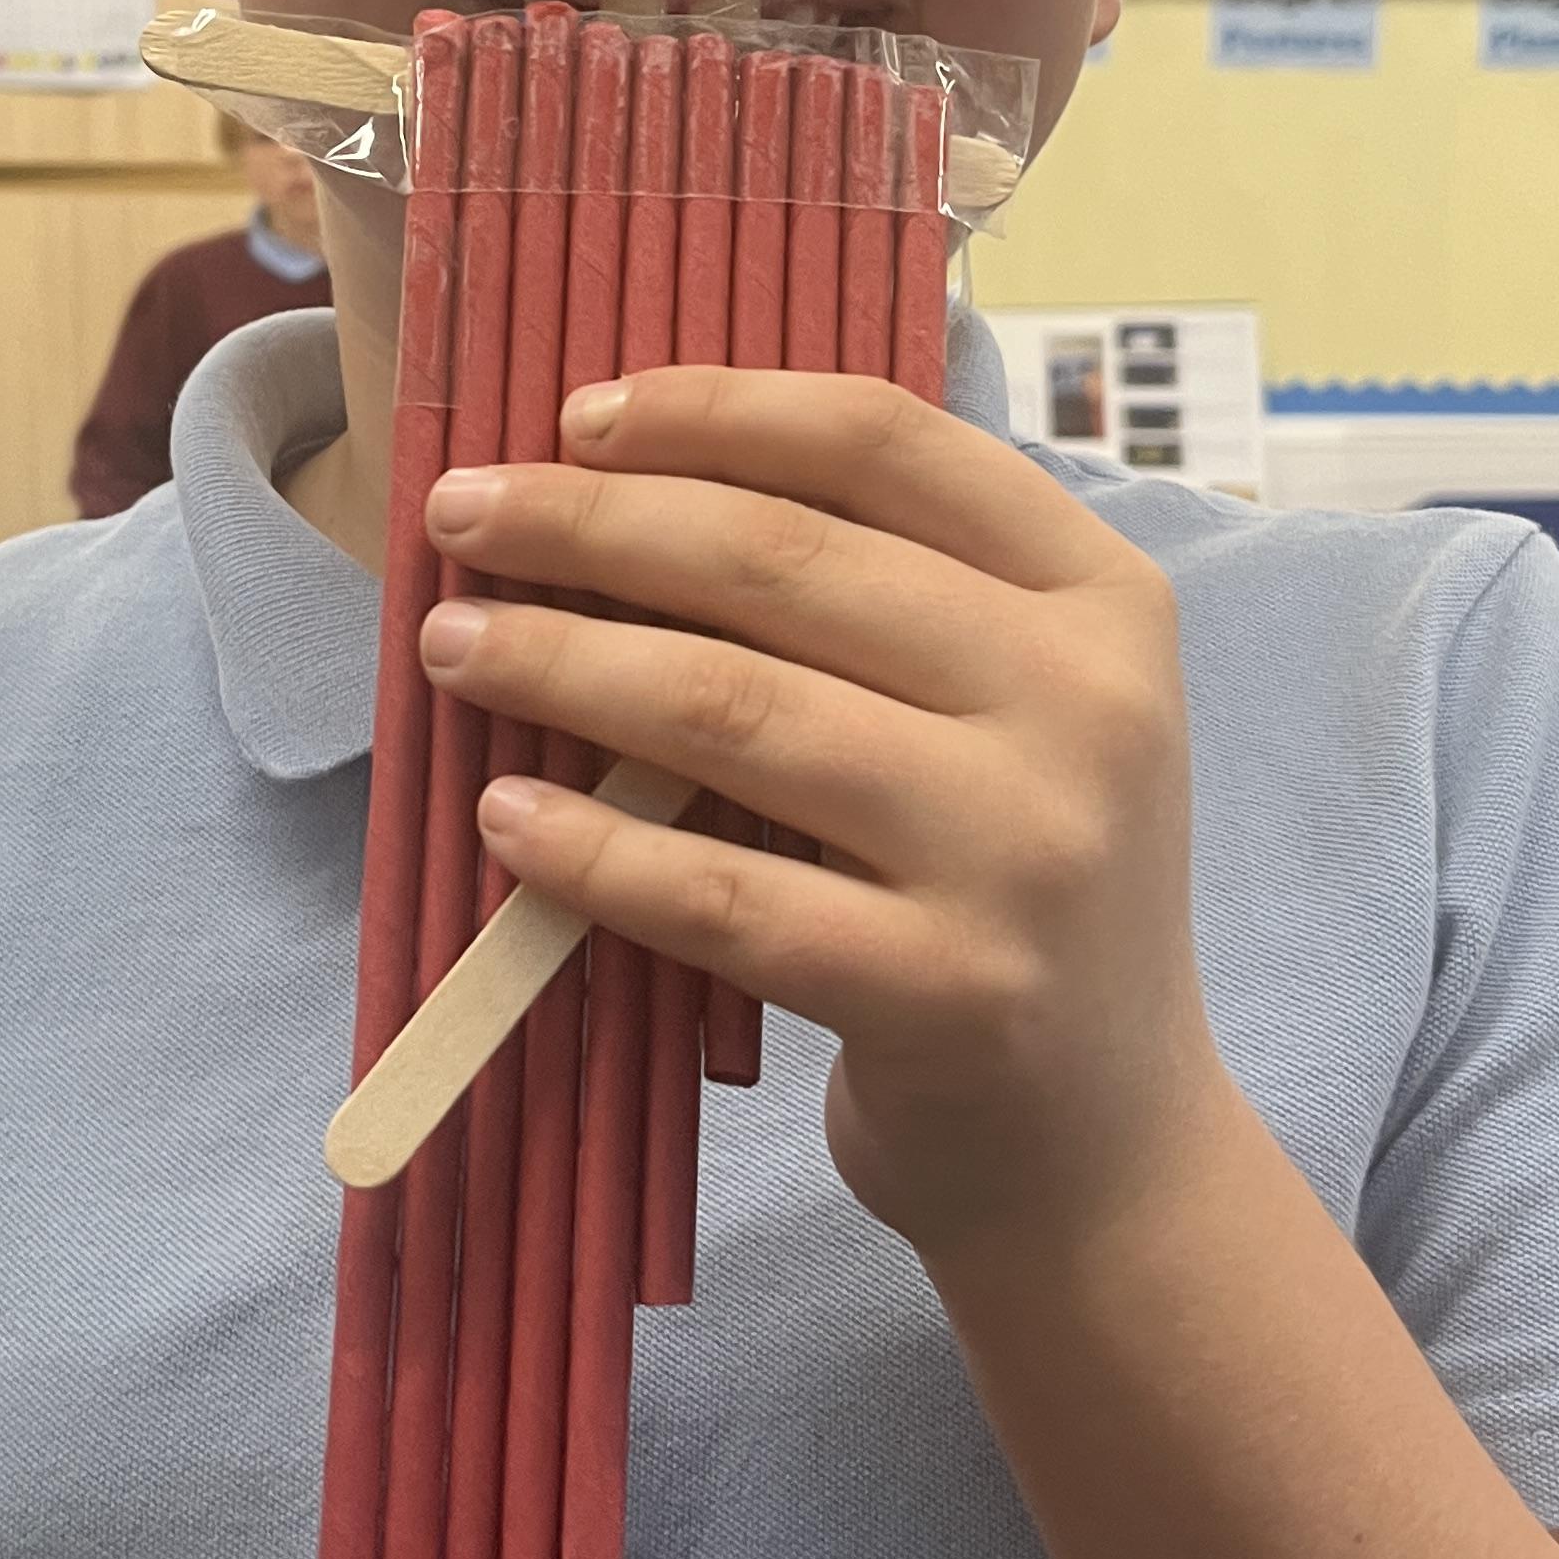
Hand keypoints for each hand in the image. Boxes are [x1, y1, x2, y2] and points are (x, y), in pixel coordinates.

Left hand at [415, 367, 1223, 1262]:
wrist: (1101, 1147)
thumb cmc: (1007, 890)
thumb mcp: (1011, 715)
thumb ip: (881, 600)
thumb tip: (621, 485)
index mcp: (1101, 600)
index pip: (886, 444)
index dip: (714, 410)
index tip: (575, 417)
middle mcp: (1085, 707)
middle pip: (783, 558)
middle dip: (592, 523)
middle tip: (460, 518)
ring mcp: (1023, 854)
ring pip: (734, 710)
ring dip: (562, 662)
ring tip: (456, 645)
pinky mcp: (948, 995)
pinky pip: (721, 896)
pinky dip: (592, 848)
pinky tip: (503, 815)